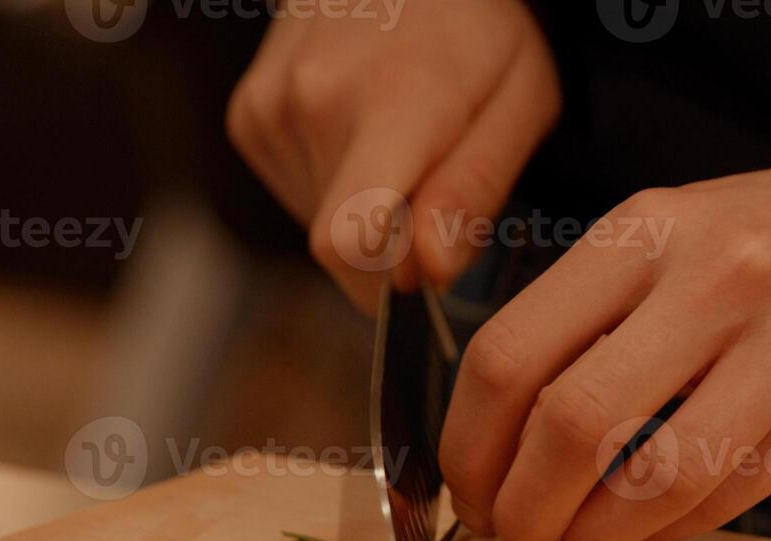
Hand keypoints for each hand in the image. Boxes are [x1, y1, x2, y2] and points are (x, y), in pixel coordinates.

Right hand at [226, 0, 558, 311]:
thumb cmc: (479, 27)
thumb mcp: (521, 99)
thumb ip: (473, 190)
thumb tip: (427, 273)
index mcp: (392, 102)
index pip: (347, 242)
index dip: (384, 284)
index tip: (424, 269)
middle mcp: (314, 103)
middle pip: (342, 247)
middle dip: (392, 244)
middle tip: (433, 175)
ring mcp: (270, 107)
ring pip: (319, 225)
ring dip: (366, 212)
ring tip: (399, 139)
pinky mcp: (249, 116)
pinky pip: (297, 193)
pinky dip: (335, 185)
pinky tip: (363, 132)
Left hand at [439, 149, 770, 540]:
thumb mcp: (679, 232)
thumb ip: (594, 314)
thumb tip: (498, 439)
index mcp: (648, 229)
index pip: (511, 354)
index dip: (468, 447)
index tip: (466, 493)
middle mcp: (716, 276)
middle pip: (571, 424)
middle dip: (522, 508)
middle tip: (514, 539)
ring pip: (654, 477)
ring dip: (594, 538)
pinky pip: (729, 497)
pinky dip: (666, 535)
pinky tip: (643, 536)